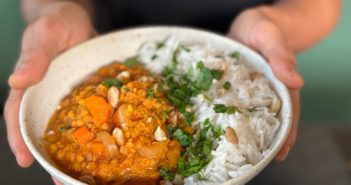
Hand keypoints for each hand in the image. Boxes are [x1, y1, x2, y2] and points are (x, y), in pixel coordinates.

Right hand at [4, 2, 95, 167]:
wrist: (78, 19)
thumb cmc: (57, 22)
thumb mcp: (45, 34)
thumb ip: (33, 56)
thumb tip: (17, 80)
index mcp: (30, 86)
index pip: (18, 115)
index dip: (19, 138)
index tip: (25, 160)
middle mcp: (47, 96)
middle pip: (43, 129)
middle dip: (48, 156)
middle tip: (59, 181)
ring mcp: (68, 98)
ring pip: (67, 128)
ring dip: (72, 152)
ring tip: (80, 175)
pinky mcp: (87, 95)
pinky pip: (90, 116)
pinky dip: (95, 133)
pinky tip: (107, 147)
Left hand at [228, 8, 303, 160]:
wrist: (249, 23)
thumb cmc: (263, 27)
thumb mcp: (270, 37)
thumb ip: (281, 56)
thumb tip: (297, 83)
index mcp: (279, 82)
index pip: (287, 111)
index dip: (287, 132)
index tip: (282, 152)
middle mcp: (265, 89)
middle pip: (270, 117)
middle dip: (268, 138)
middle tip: (262, 160)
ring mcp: (249, 89)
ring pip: (251, 112)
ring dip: (248, 131)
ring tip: (240, 152)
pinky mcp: (234, 85)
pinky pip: (232, 102)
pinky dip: (229, 115)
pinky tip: (220, 126)